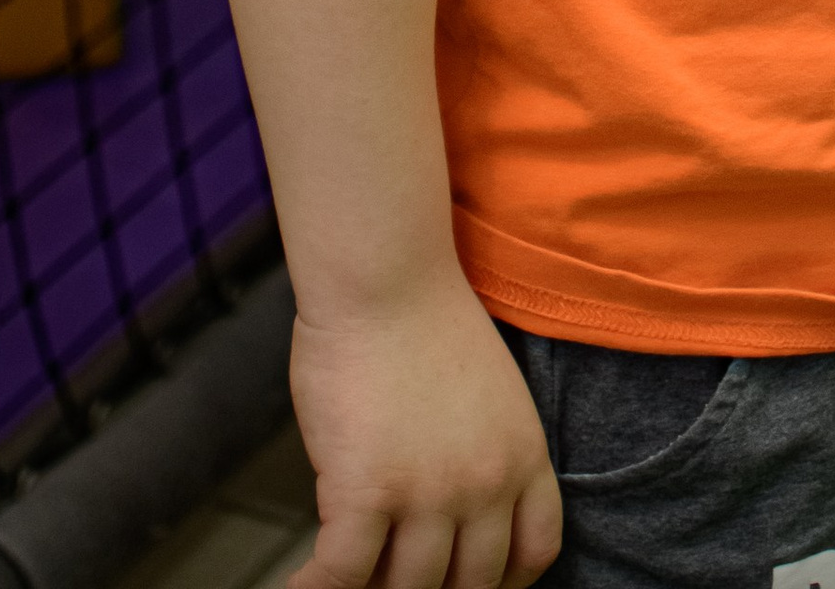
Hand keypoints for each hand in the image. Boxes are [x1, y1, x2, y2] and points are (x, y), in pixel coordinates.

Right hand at [289, 274, 561, 588]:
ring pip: (410, 588)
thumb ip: (481, 455)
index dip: (504, 581)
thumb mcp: (489, 393)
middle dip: (433, 587)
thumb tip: (446, 519)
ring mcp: (429, 494)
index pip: (534, 551)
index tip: (473, 582)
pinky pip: (343, 574)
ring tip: (348, 577)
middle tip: (396, 572)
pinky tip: (299, 586)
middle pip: (470, 582)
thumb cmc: (422, 319)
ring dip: (376, 587)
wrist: (383, 276)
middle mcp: (486, 484)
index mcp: (523, 455)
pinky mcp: (367, 491)